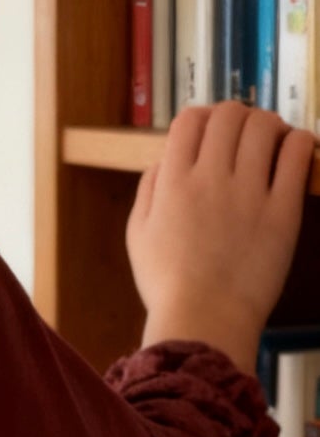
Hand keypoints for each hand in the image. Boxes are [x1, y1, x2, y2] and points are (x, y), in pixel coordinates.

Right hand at [126, 100, 314, 369]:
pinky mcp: (283, 211)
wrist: (205, 321)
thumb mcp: (138, 234)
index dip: (203, 117)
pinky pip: (296, 155)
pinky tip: (295, 151)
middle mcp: (210, 178)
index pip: (190, 119)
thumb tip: (165, 158)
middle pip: (229, 115)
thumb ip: (149, 189)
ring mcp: (248, 193)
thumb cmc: (168, 284)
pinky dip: (298, 142)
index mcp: (173, 182)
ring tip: (273, 139)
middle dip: (238, 116)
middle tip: (246, 133)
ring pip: (264, 126)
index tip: (212, 130)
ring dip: (269, 124)